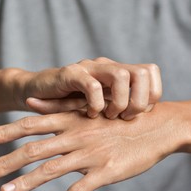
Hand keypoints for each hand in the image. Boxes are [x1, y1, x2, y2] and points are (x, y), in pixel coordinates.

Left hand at [0, 103, 183, 190]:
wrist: (157, 126)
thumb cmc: (122, 116)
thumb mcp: (91, 106)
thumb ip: (59, 105)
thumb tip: (30, 101)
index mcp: (72, 119)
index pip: (31, 125)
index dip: (5, 132)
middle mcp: (77, 136)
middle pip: (33, 150)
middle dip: (5, 162)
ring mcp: (91, 155)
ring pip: (51, 170)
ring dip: (25, 183)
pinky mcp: (106, 172)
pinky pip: (79, 190)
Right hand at [12, 57, 161, 119]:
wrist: (37, 92)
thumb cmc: (72, 104)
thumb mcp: (101, 107)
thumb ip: (121, 109)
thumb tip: (148, 123)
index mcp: (118, 72)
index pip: (151, 72)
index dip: (152, 95)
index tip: (139, 114)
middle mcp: (107, 66)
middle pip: (143, 72)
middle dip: (139, 100)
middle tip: (126, 117)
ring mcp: (90, 68)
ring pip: (121, 75)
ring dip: (120, 101)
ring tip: (109, 116)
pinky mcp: (71, 74)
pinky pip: (92, 85)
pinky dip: (96, 103)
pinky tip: (90, 114)